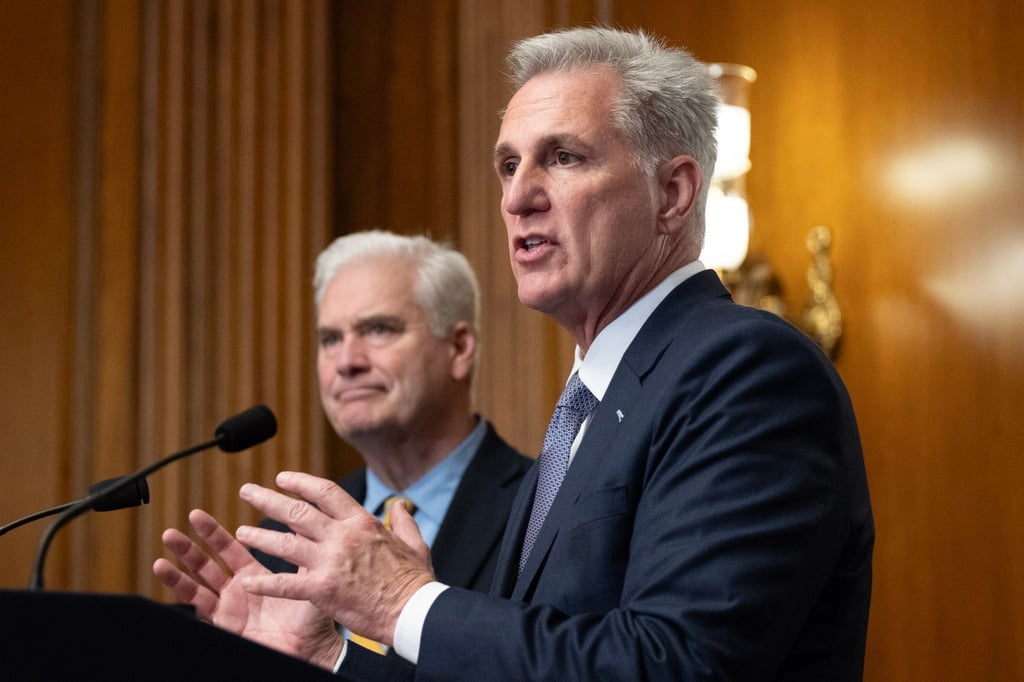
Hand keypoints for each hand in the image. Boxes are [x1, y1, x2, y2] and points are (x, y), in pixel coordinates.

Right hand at [153, 508, 343, 668]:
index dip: (212, 533)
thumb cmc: (312, 618)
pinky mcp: (224, 623)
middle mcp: (237, 589)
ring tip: (163, 551)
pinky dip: (181, 589)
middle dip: (188, 547)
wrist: (311, 650)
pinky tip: (166, 574)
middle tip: (172, 531)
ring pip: (197, 583)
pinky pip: (199, 606)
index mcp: (254, 574)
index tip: (197, 515)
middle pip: (206, 564)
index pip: (228, 548)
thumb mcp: (308, 578)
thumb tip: (305, 521)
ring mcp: (228, 607)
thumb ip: (302, 552)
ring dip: (178, 568)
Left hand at [234, 471, 434, 645]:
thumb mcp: (414, 543)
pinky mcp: (321, 590)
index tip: (282, 478)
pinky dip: (264, 583)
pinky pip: (284, 584)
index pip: (324, 492)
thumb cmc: (415, 581)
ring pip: (284, 543)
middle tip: (247, 491)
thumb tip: (400, 505)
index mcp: (362, 522)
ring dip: (259, 536)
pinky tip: (248, 582)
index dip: (300, 482)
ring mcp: (330, 562)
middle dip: (267, 499)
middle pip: (296, 511)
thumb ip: (404, 521)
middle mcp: (342, 536)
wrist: (413, 612)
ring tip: (241, 532)